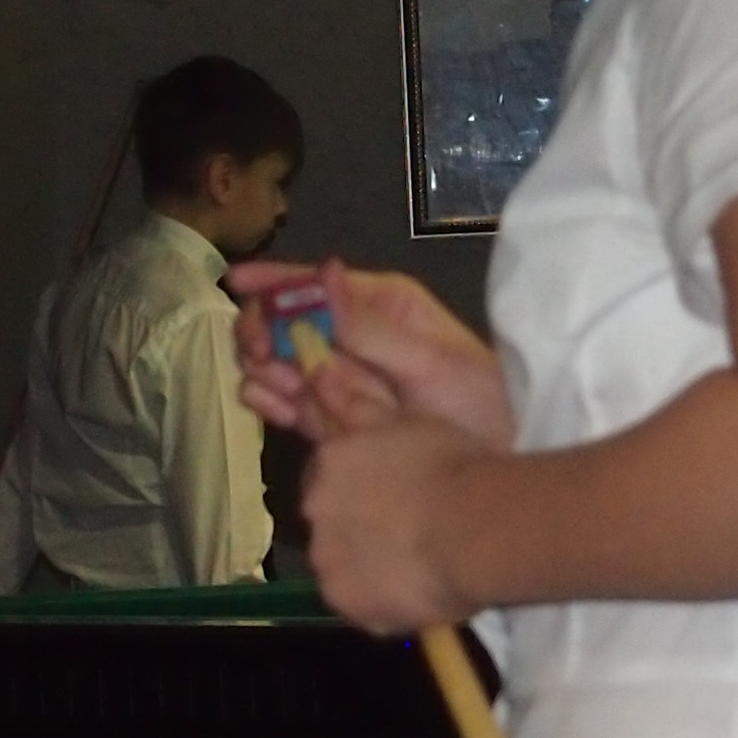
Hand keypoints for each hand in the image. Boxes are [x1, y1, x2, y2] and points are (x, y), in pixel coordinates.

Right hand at [229, 260, 511, 450]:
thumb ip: (369, 327)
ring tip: (269, 381)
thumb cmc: (481, 403)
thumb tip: (324, 272)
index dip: (274, 280)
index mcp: (382, 306)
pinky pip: (293, 403)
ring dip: (265, 367)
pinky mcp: (337, 419)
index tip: (235, 282)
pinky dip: (272, 400)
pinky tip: (265, 402)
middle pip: (289, 322)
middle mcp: (356, 336)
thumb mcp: (430, 361)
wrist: (502, 465)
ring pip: (283, 363)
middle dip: (264, 330)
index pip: (316, 283)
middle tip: (260, 353)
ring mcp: (344, 378)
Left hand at [295, 413, 498, 635]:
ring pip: (340, 567)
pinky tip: (417, 593)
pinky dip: (381, 602)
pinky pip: (360, 605)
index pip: (326, 477)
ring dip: (366, 567)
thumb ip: (358, 406)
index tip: (387, 497)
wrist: (475, 526)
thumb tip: (319, 374)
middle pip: (327, 522)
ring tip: (414, 567)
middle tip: (403, 532)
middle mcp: (314, 513)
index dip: (356, 488)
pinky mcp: (349, 606)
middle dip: (355, 527)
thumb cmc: (449, 463)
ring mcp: (328, 564)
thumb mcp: (404, 420)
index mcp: (327, 464)